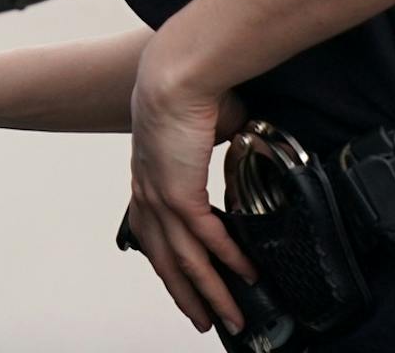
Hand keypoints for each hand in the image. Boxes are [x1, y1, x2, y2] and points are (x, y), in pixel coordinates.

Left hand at [125, 33, 258, 334]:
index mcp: (148, 176)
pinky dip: (227, 260)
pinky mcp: (179, 194)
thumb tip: (245, 136)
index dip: (168, 261)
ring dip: (210, 292)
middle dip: (186, 294)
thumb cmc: (188, 88)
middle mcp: (148, 192)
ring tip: (230, 316)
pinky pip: (206, 239)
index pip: (153, 232)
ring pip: (185, 260)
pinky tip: (244, 275)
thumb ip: (220, 141)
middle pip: (165, 258)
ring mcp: (160, 196)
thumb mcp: (204, 124)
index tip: (183, 283)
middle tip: (203, 320)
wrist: (175, 74)